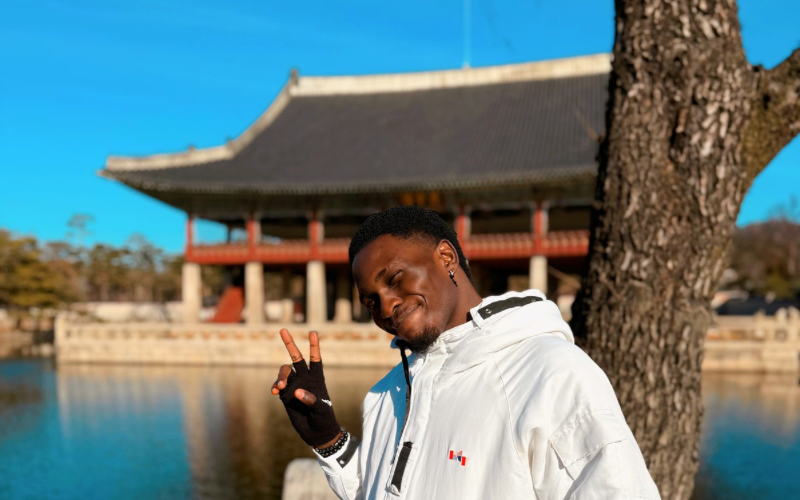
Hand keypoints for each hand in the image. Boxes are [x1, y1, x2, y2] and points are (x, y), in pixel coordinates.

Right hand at [271, 329, 341, 447]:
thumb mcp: (321, 408)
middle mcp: (304, 378)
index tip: (313, 332)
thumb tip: (295, 391)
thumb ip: (310, 399)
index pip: (315, 358)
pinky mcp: (285, 395)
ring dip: (280, 376)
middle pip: (296, 357)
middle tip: (283, 329)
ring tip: (279, 388)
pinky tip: (275, 392)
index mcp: (317, 378)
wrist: (316, 431)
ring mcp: (294, 385)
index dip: (314, 345)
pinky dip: (275, 386)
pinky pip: (277, 386)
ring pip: (284, 372)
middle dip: (289, 343)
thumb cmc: (324, 417)